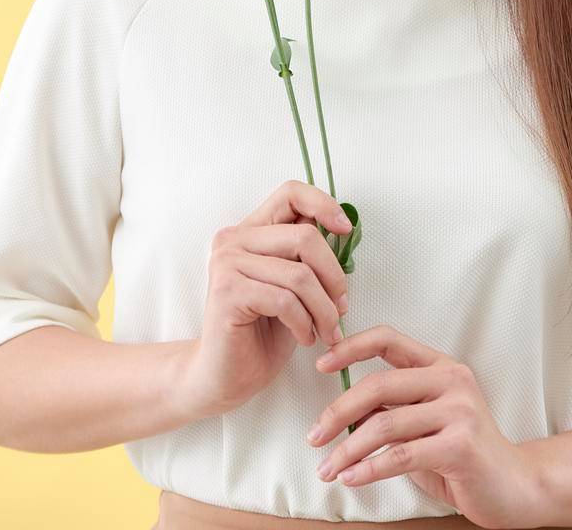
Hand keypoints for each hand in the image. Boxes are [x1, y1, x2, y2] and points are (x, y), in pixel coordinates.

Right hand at [181, 180, 351, 416]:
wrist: (225, 378)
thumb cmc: (263, 332)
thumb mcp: (294, 287)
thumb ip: (307, 256)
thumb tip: (342, 230)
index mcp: (250, 230)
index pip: (290, 193)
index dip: (323, 205)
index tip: (346, 231)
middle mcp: (234, 239)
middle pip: (305, 237)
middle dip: (333, 277)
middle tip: (342, 308)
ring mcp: (227, 263)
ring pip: (300, 274)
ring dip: (324, 309)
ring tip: (327, 331)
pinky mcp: (227, 292)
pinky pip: (285, 300)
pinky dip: (305, 323)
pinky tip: (306, 339)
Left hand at [307, 323, 545, 529]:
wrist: (514, 487)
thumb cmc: (463, 455)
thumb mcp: (425, 424)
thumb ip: (393, 411)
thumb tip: (344, 414)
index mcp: (441, 366)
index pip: (389, 339)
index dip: (351, 347)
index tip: (321, 363)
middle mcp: (451, 380)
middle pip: (379, 384)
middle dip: (337, 411)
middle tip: (314, 435)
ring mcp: (459, 410)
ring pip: (385, 423)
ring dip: (348, 449)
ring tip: (328, 468)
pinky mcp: (460, 445)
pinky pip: (401, 456)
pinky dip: (369, 469)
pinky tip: (352, 478)